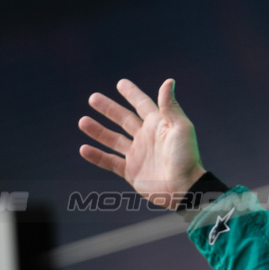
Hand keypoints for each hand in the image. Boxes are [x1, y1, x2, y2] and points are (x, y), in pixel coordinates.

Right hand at [78, 78, 205, 209]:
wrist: (184, 188)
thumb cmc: (186, 157)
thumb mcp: (181, 128)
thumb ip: (170, 106)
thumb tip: (168, 80)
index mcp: (158, 125)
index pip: (142, 105)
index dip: (132, 94)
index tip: (121, 83)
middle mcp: (146, 138)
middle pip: (123, 119)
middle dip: (108, 109)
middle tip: (93, 98)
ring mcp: (138, 155)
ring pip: (113, 139)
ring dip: (98, 130)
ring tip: (82, 121)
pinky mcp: (131, 172)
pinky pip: (110, 162)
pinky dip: (97, 156)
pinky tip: (83, 149)